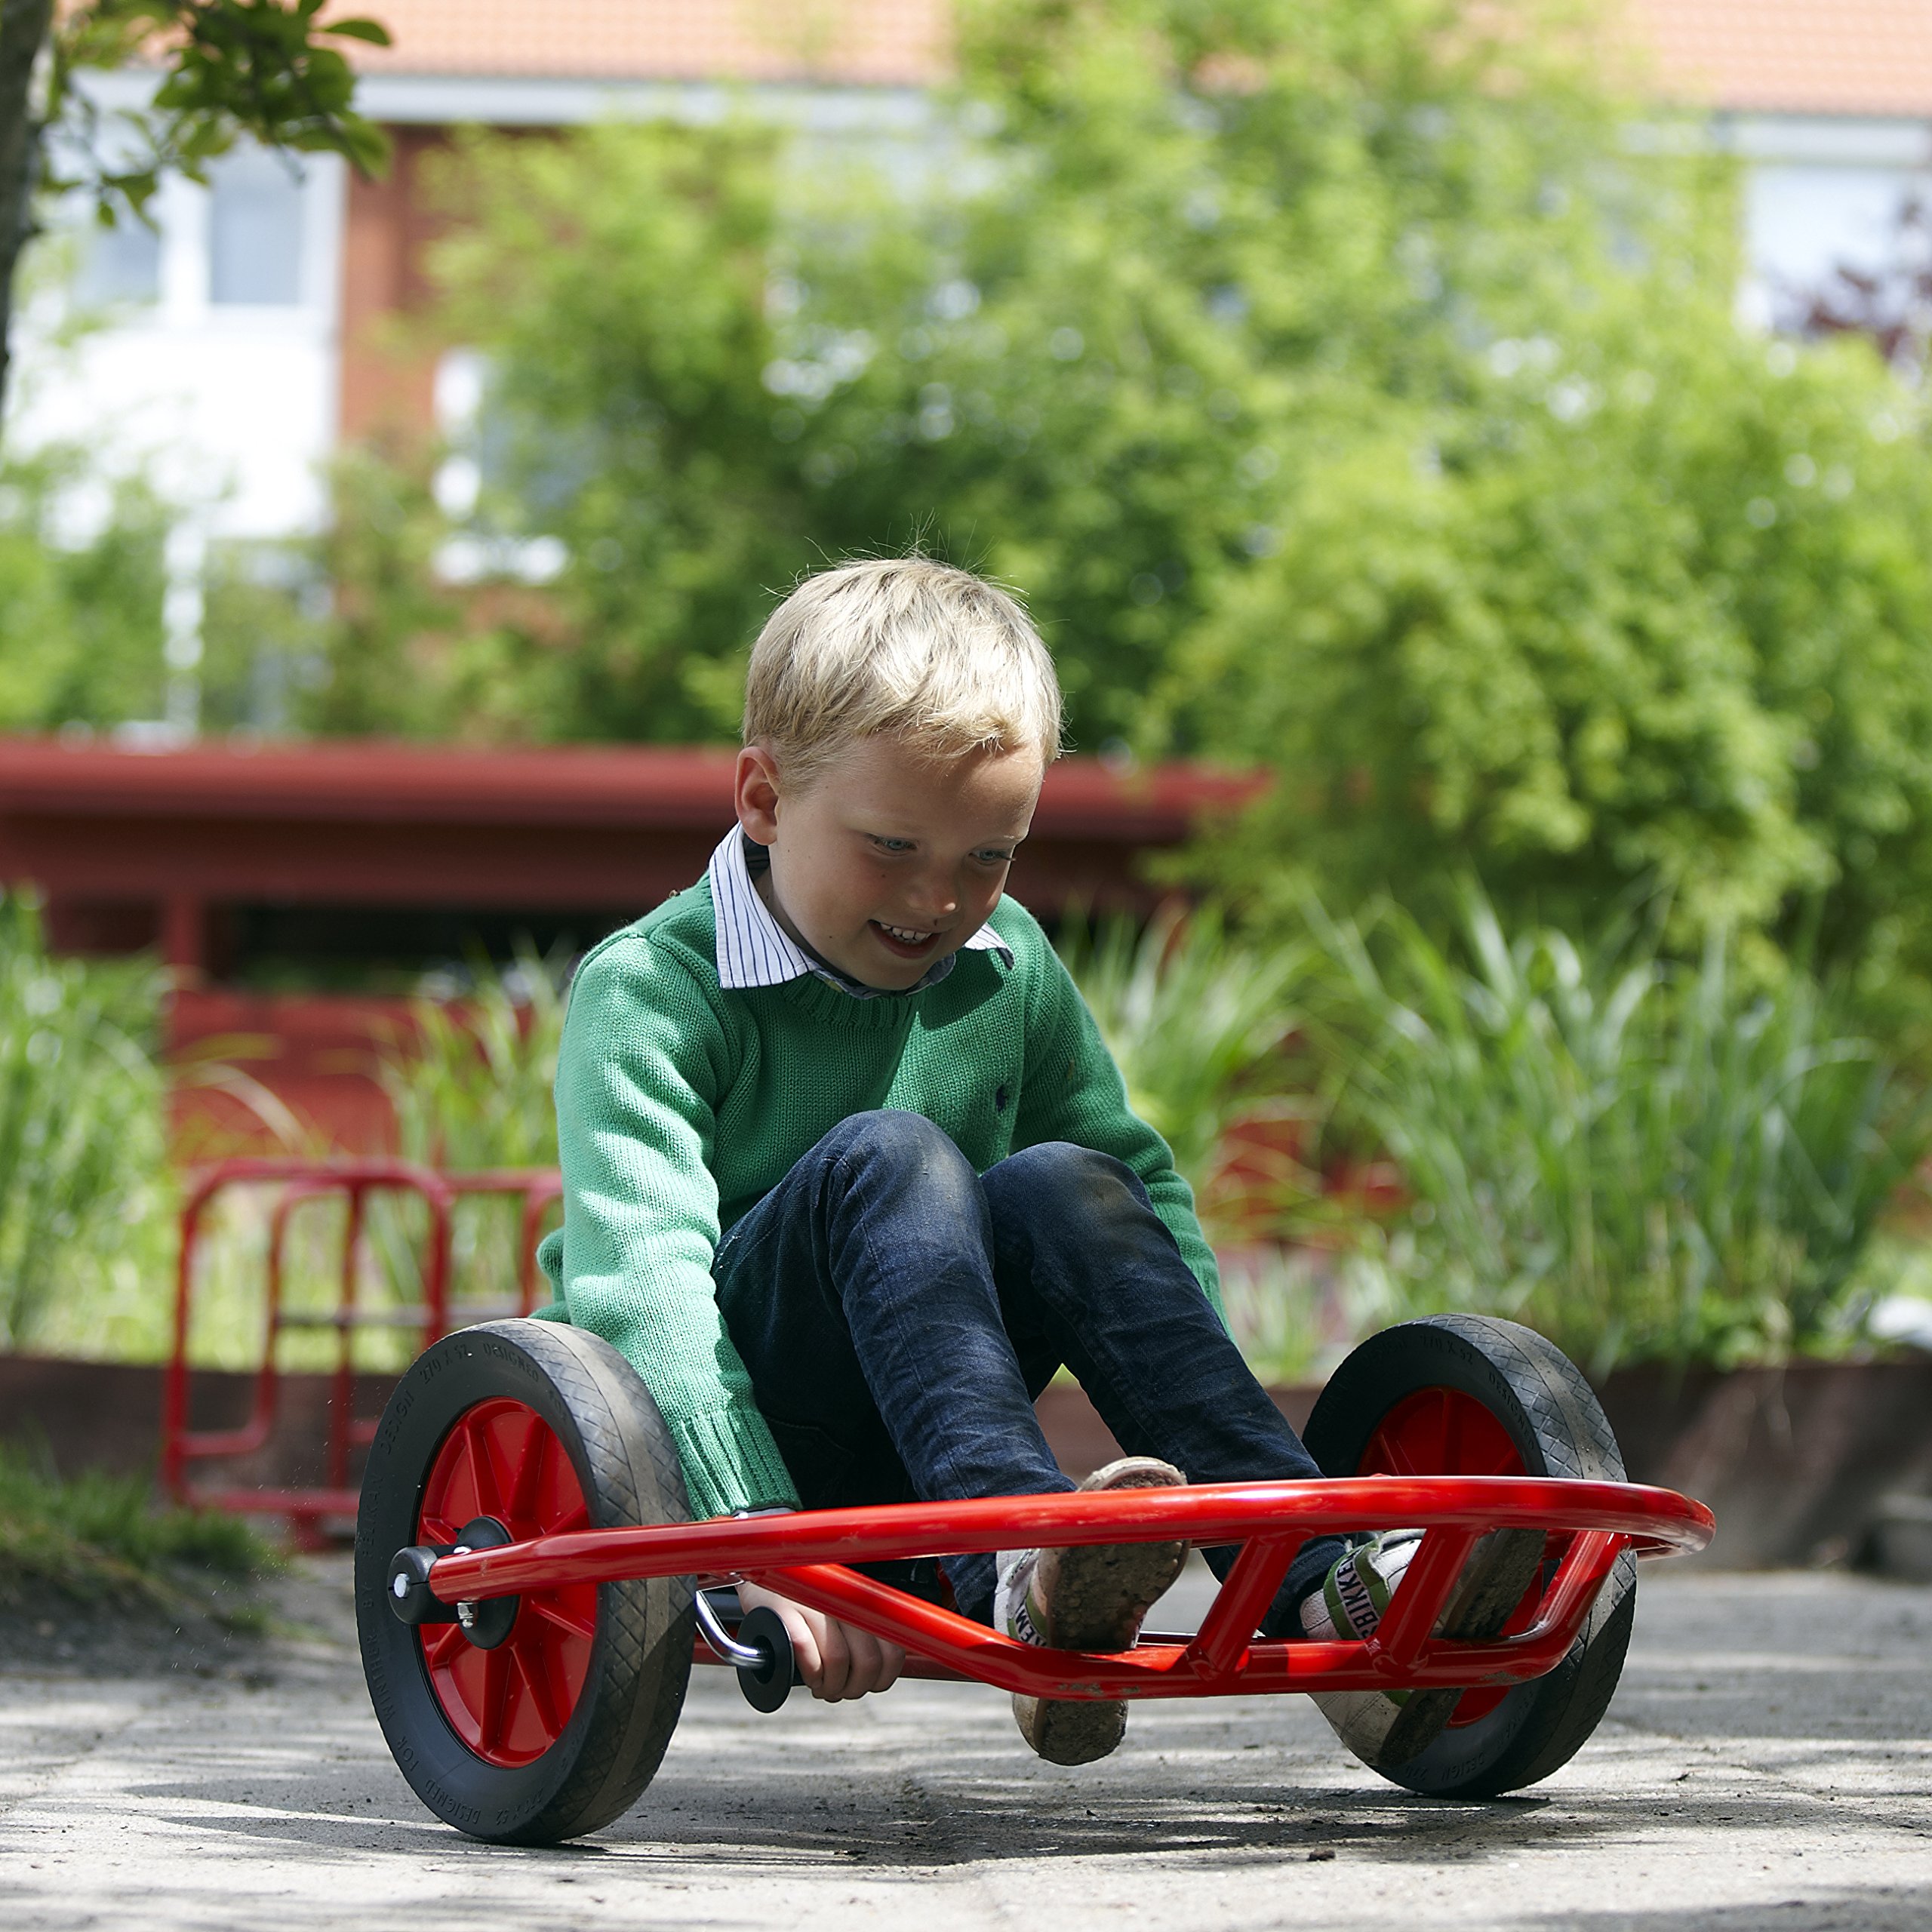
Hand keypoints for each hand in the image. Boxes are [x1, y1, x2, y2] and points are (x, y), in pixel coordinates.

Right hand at [734, 1580, 904, 1701]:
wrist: (762, 1569)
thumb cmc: (810, 1596)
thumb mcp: (844, 1604)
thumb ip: (867, 1629)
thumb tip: (882, 1672)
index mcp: (865, 1594)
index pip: (893, 1650)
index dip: (881, 1678)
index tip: (867, 1684)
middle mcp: (843, 1592)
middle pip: (867, 1661)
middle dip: (854, 1688)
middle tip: (839, 1690)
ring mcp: (812, 1598)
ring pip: (838, 1659)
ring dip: (831, 1686)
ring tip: (821, 1687)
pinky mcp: (782, 1606)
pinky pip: (804, 1647)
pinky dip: (810, 1671)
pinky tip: (809, 1677)